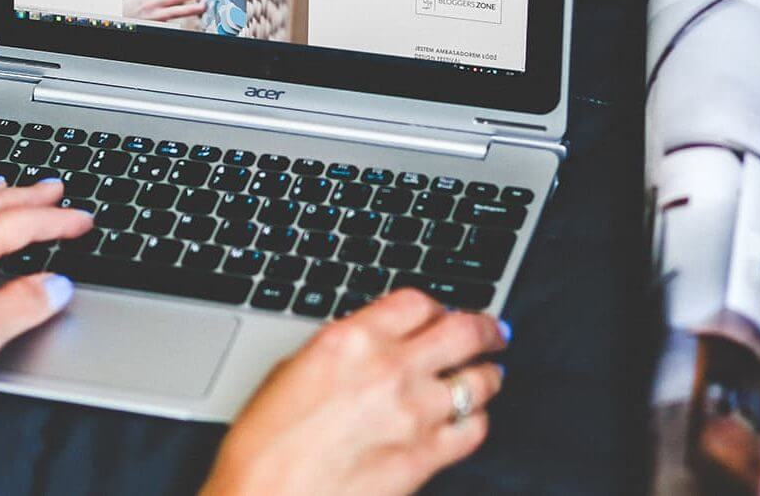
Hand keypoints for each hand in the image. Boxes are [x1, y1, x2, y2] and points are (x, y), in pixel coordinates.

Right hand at [202, 290, 509, 495]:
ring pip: (479, 381)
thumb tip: (375, 345)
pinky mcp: (426, 457)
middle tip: (493, 331)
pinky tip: (466, 419)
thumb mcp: (293, 370)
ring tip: (487, 375)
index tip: (441, 313)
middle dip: (485, 328)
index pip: (417, 302)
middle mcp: (389, 369)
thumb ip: (345, 350)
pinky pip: (474, 429)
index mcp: (351, 339)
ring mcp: (414, 414)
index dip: (436, 306)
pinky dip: (475, 420)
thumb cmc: (265, 444)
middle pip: (464, 330)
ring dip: (486, 375)